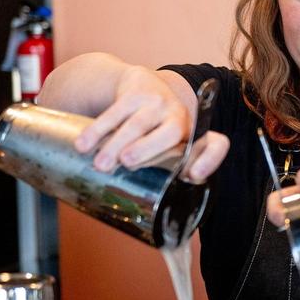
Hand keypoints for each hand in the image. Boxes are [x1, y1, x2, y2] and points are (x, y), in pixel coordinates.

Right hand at [72, 66, 228, 181]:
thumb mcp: (168, 146)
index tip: (193, 176)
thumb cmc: (156, 128)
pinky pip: (115, 111)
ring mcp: (159, 103)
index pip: (216, 145)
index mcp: (193, 137)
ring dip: (116, 143)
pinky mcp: (136, 92)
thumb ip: (165, 170)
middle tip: (126, 163)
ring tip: (100, 164)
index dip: (209, 160)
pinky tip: (83, 144)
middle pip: (170, 133)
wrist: (142, 84)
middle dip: (148, 148)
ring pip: (138, 124)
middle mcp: (180, 118)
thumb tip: (151, 215)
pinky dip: (98, 129)